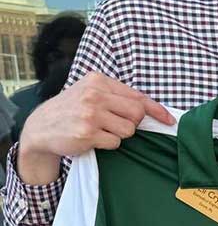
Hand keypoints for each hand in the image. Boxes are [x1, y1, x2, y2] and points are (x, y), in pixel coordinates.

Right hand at [18, 73, 174, 184]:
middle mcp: (95, 95)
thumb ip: (115, 97)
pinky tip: (92, 139)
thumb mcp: (89, 93)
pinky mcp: (87, 133)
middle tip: (117, 124)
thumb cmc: (71, 110)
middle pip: (137, 114)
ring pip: (128, 130)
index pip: (137, 96)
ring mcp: (91, 114)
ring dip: (119, 135)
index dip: (157, 110)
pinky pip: (115, 143)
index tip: (169, 119)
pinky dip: (108, 144)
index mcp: (98, 81)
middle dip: (133, 123)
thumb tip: (148, 110)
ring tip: (100, 130)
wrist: (40, 127)